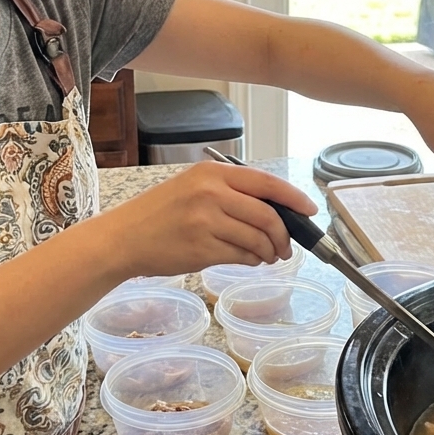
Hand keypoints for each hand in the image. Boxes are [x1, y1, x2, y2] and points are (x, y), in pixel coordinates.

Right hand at [100, 162, 317, 277]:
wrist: (123, 238)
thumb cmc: (159, 213)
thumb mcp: (192, 187)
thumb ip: (230, 192)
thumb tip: (274, 210)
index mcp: (211, 173)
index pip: (266, 183)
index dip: (293, 198)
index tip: (310, 210)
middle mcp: (211, 193)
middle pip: (267, 215)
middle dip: (284, 234)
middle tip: (286, 246)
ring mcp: (206, 222)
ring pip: (257, 239)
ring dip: (269, 251)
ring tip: (268, 256)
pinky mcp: (201, 249)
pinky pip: (241, 256)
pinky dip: (251, 260)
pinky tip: (248, 260)